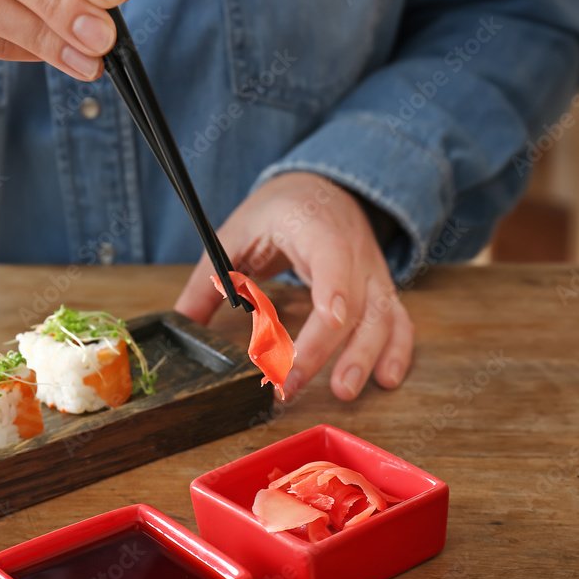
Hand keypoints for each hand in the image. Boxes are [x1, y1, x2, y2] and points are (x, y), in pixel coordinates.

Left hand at [174, 172, 413, 400]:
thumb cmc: (277, 211)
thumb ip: (209, 281)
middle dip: (325, 348)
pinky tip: (386, 379)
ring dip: (365, 356)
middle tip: (291, 384)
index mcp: (313, 226)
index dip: (333, 288)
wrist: (320, 187)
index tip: (326, 320)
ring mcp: (372, 270)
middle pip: (353, 301)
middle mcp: (351, 248)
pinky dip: (396, 349)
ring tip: (343, 391)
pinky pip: (398, 320)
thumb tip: (181, 325)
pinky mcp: (381, 289)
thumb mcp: (235, 234)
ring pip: (382, 315)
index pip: (331, 256)